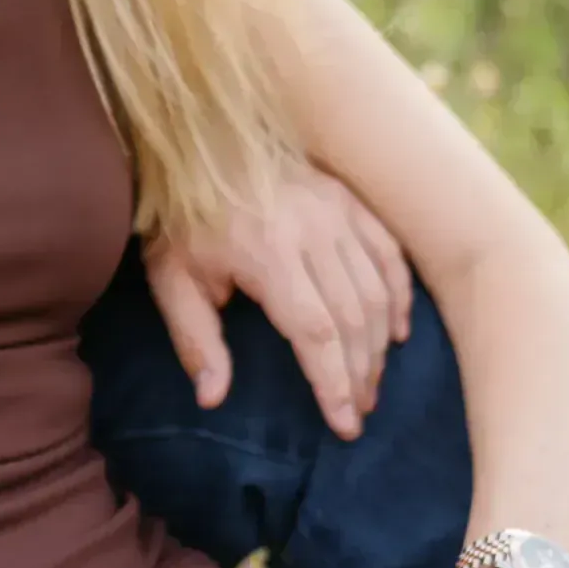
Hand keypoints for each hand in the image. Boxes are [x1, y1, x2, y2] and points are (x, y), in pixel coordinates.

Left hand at [145, 166, 412, 439]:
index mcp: (268, 252)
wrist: (194, 143)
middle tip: (360, 412)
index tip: (344, 424)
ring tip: (371, 384)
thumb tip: (212, 399)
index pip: (316, 331)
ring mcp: (335, 210)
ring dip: (379, 344)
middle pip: (354, 317)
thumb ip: (194, 338)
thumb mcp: (169, 277)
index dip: (334, 382)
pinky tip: (396, 332)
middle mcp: (312, 229)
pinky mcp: (347, 198)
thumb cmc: (179, 218)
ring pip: (376, 289)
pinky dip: (399, 295)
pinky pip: (388, 252)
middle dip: (360, 373)